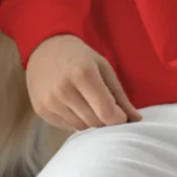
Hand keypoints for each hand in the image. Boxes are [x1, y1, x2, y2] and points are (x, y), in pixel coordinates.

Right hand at [25, 34, 141, 130]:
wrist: (45, 48)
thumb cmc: (79, 56)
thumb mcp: (103, 67)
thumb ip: (119, 95)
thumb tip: (136, 120)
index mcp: (83, 74)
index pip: (107, 113)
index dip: (119, 118)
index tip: (121, 114)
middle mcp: (64, 89)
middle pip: (95, 122)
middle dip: (105, 118)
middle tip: (103, 104)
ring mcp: (50, 101)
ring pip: (81, 127)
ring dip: (89, 119)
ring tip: (86, 102)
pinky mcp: (41, 109)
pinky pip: (66, 126)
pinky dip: (74, 120)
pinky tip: (72, 104)